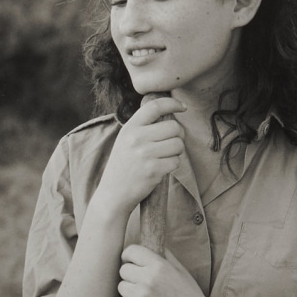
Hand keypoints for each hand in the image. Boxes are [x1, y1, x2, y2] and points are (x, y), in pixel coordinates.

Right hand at [90, 95, 184, 224]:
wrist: (113, 193)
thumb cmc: (123, 165)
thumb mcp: (126, 139)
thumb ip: (143, 126)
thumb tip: (169, 112)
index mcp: (130, 127)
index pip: (155, 106)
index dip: (173, 103)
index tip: (182, 107)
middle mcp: (136, 138)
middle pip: (174, 127)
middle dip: (179, 135)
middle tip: (172, 142)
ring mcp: (145, 154)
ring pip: (178, 144)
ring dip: (177, 151)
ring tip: (165, 156)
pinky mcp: (153, 170)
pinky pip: (176, 161)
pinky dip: (173, 165)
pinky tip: (162, 168)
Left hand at [117, 243, 216, 296]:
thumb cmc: (189, 295)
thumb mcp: (180, 270)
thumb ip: (164, 255)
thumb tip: (149, 244)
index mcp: (159, 265)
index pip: (132, 251)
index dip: (128, 256)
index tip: (130, 261)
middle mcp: (148, 279)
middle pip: (123, 270)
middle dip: (130, 275)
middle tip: (141, 283)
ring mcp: (142, 296)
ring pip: (121, 287)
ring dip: (129, 291)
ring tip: (144, 296)